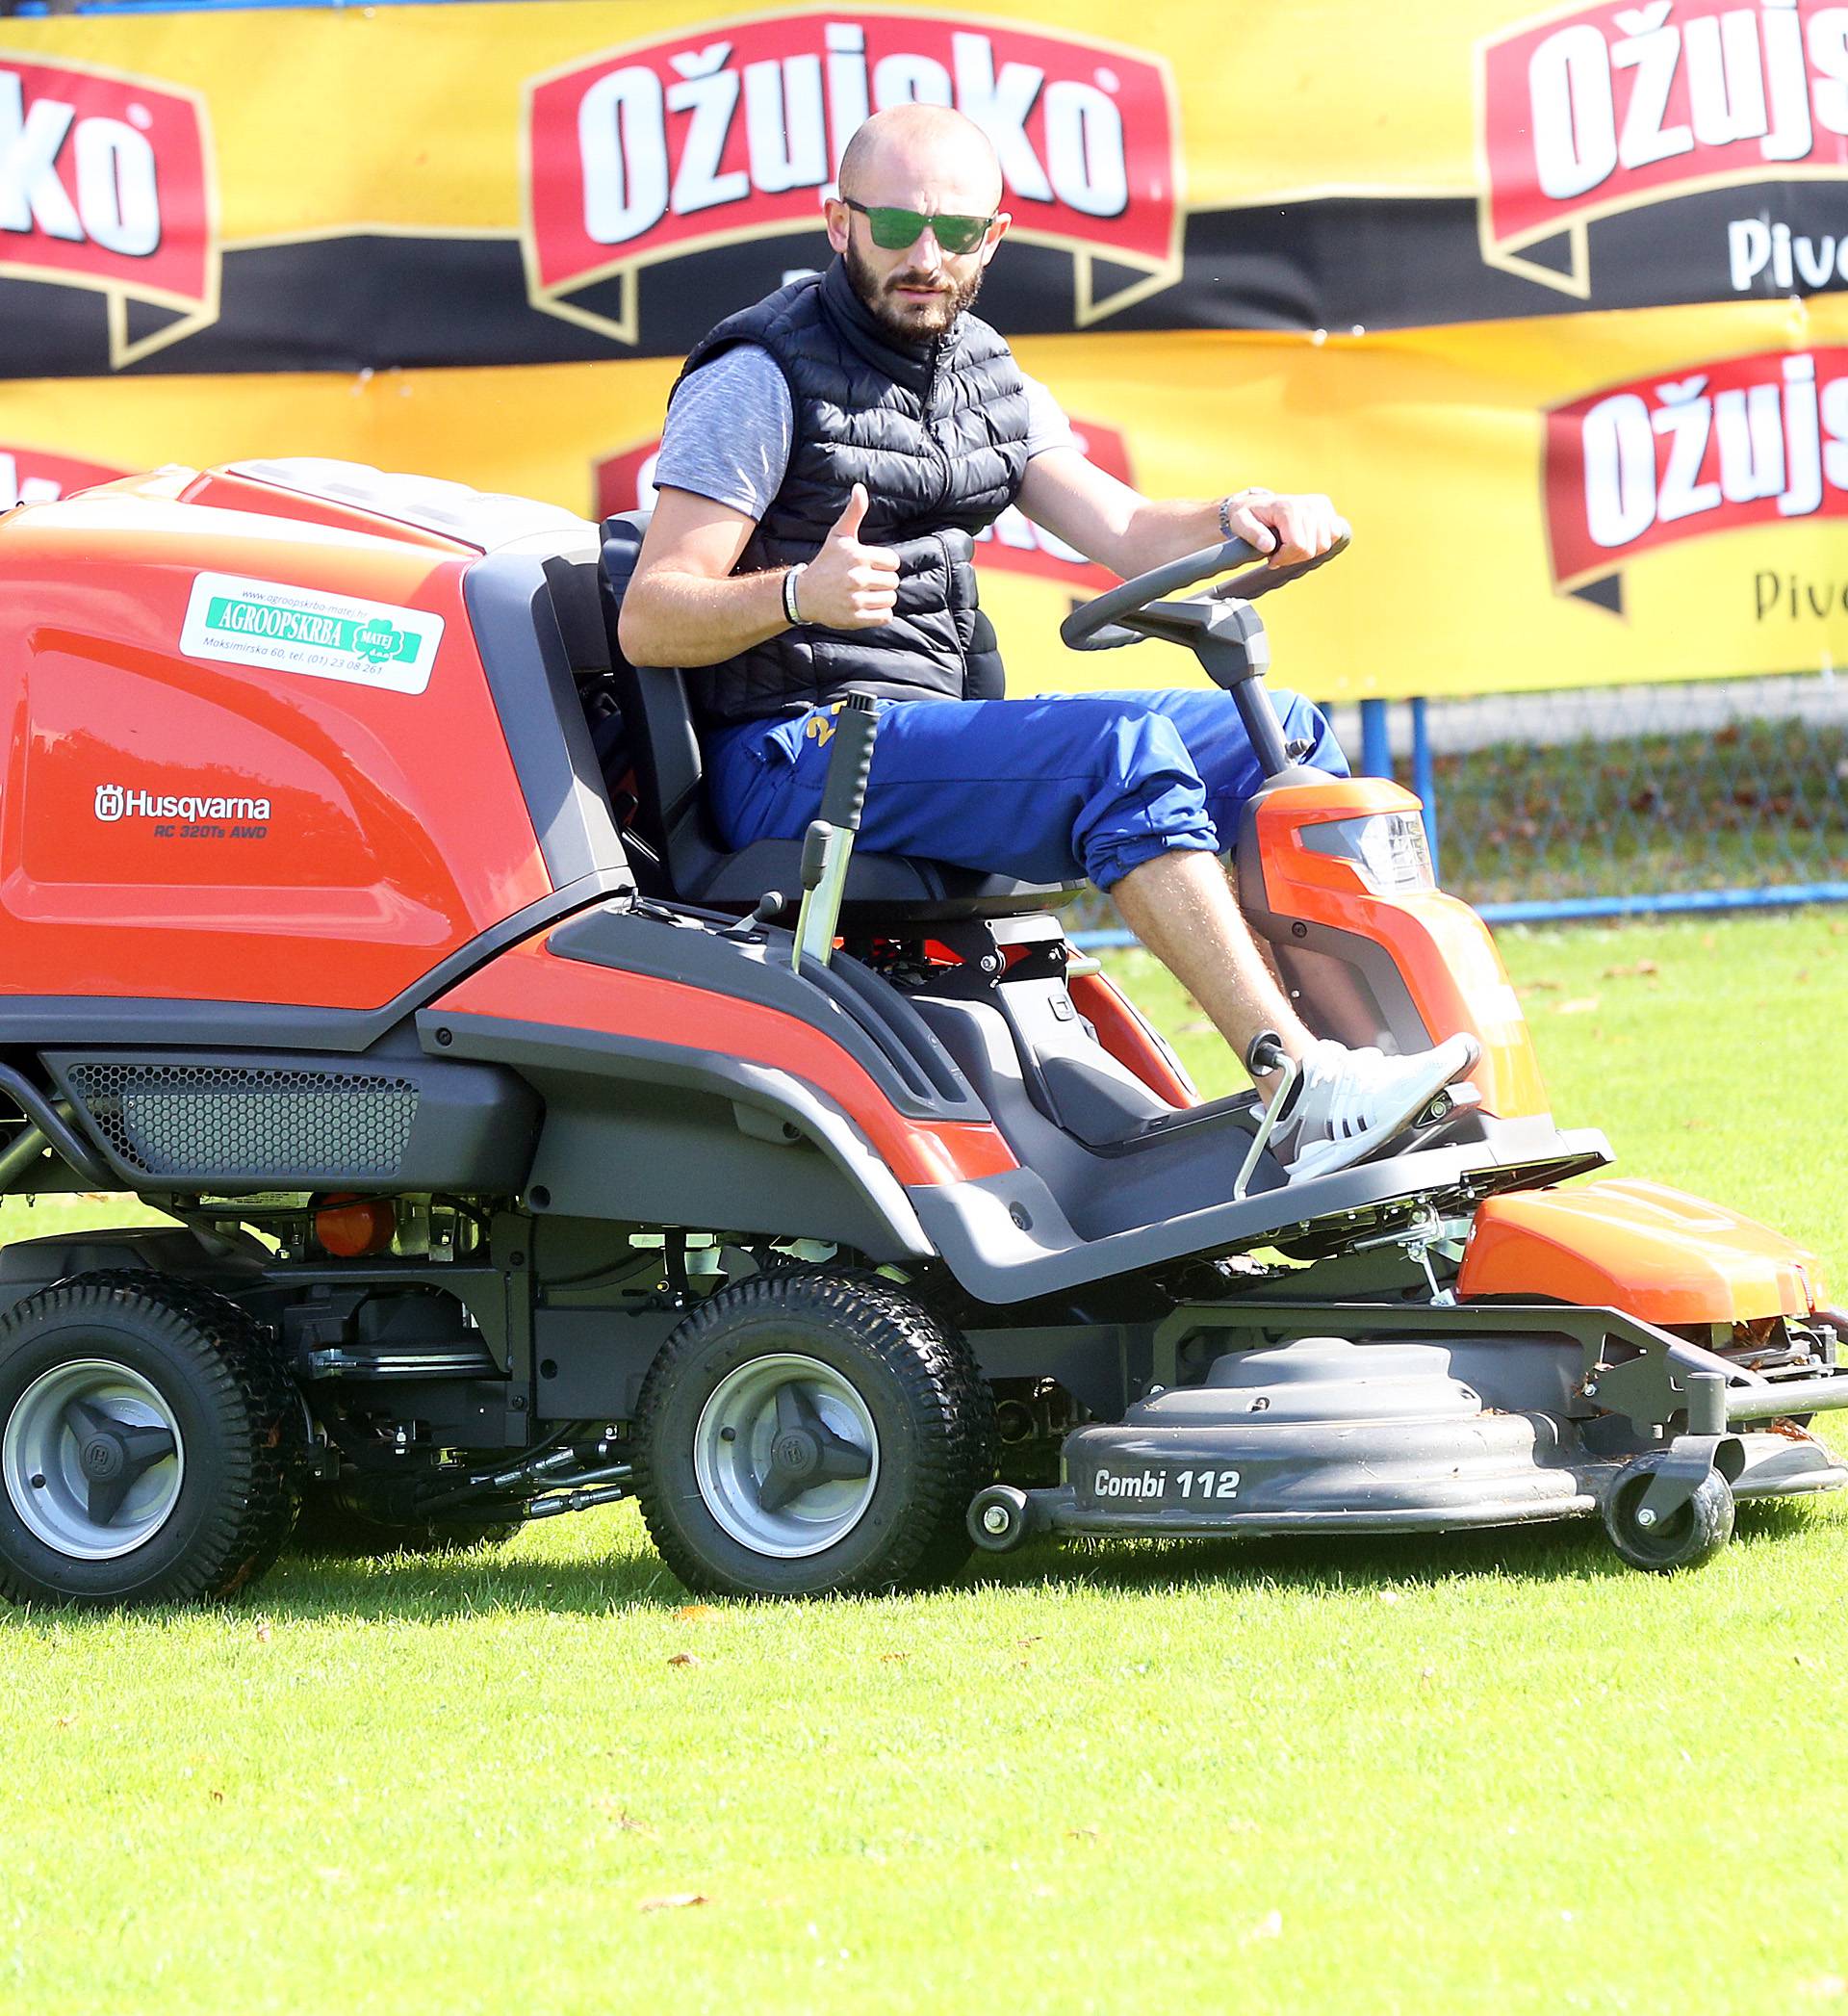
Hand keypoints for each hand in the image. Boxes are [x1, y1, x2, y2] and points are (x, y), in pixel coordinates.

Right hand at [793, 484, 899, 628]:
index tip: (871, 566)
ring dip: (882, 598)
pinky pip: (885, 616)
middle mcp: (857, 578)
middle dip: (883, 581)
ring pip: (890, 599)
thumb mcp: (839, 536)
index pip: (893, 562)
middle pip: (893, 582)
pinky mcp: (855, 618)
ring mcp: (855, 599)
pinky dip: (881, 613)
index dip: (885, 564)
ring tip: (867, 594)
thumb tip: (859, 488)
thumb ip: (853, 512)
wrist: (804, 594)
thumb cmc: (826, 562)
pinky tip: (868, 606)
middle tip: (868, 581)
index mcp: (857, 556)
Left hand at [1222, 489, 1348, 567]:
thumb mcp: (1240, 524)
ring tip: (1290, 547)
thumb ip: (1252, 534)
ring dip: (1306, 552)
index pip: (1298, 546)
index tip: (1271, 559)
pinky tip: (1304, 540)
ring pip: (1324, 545)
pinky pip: (1334, 534)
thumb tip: (1268, 546)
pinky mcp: (1326, 508)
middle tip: (1279, 554)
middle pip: (1311, 548)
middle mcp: (1307, 504)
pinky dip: (1319, 543)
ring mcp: (1319, 505)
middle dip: (1293, 558)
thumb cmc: (1248, 516)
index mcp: (1288, 508)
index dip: (1284, 559)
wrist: (1257, 504)